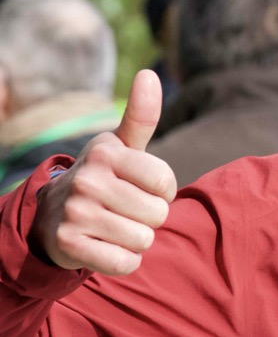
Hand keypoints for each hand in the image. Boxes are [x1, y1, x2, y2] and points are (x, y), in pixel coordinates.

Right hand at [33, 70, 176, 275]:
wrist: (52, 216)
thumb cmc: (103, 177)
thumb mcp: (121, 146)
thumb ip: (141, 115)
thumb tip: (149, 73)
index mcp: (106, 154)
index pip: (165, 182)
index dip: (162, 191)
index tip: (143, 187)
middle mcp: (87, 180)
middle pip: (158, 214)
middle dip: (149, 216)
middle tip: (124, 209)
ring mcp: (75, 213)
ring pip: (144, 239)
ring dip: (137, 239)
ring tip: (114, 226)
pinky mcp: (69, 246)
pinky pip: (125, 262)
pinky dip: (124, 259)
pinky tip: (106, 246)